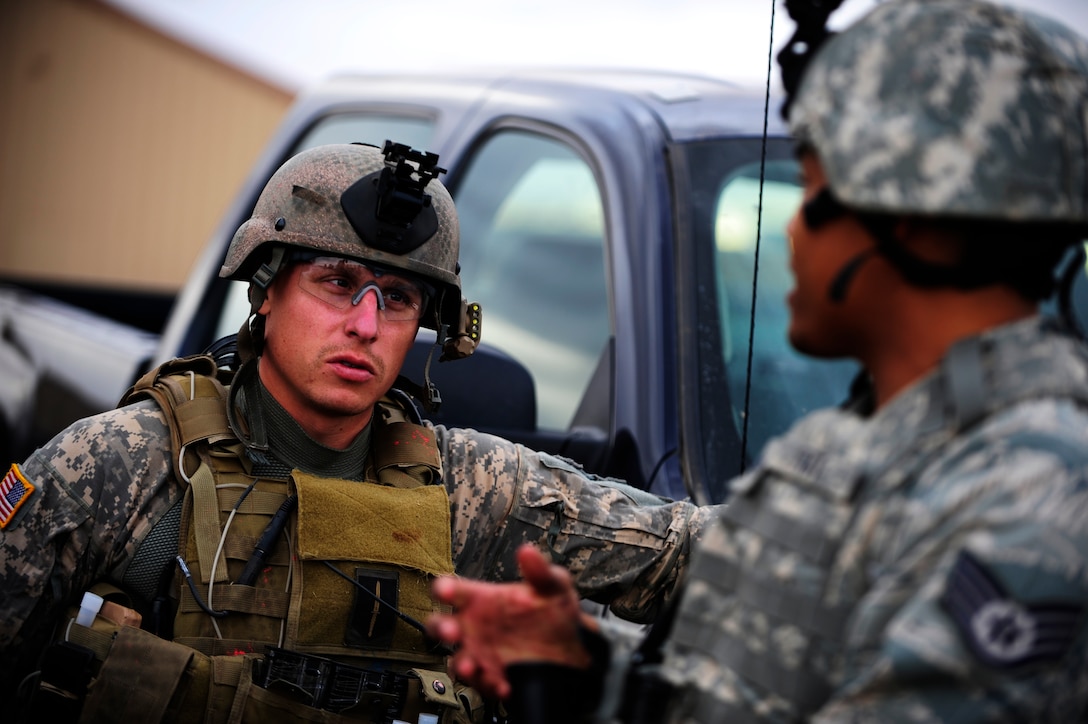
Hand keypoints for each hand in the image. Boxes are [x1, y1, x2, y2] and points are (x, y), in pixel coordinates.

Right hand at [428, 543, 594, 698]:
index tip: (447, 591)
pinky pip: (481, 684)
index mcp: (482, 599)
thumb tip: (527, 551)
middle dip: (441, 629)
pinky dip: (489, 685)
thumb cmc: (555, 610)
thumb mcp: (553, 587)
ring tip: (471, 667)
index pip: (453, 591)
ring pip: (457, 660)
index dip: (444, 589)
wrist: (574, 645)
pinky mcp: (492, 676)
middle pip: (440, 627)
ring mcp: (481, 653)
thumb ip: (540, 571)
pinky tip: (503, 684)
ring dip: (461, 665)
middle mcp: (475, 626)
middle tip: (452, 632)